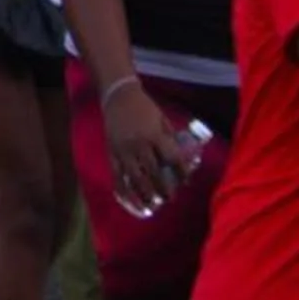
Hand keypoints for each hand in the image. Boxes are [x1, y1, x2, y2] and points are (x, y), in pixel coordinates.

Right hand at [102, 80, 187, 215]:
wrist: (118, 95)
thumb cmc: (144, 106)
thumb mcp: (162, 119)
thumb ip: (170, 139)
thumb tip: (181, 158)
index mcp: (154, 135)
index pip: (172, 158)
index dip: (181, 172)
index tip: (187, 181)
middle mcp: (139, 145)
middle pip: (154, 172)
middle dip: (164, 188)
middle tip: (170, 198)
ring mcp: (123, 150)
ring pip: (135, 177)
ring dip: (145, 193)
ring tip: (152, 204)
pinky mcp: (111, 152)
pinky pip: (116, 175)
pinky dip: (124, 190)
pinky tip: (130, 201)